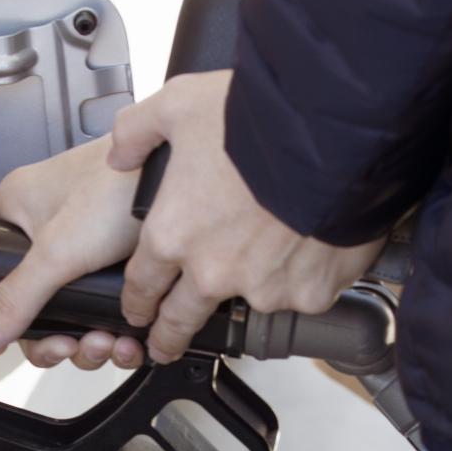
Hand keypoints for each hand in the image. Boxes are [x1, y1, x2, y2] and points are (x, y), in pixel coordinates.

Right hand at [0, 137, 147, 368]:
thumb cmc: (121, 184)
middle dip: (65, 339)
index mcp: (16, 214)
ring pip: (77, 313)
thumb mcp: (58, 252)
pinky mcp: (121, 256)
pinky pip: (109, 307)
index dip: (17, 326)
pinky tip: (132, 338)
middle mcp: (47, 230)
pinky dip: (119, 330)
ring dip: (94, 340)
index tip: (46, 343)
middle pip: (40, 308)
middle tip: (83, 345)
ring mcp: (86, 245)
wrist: (187, 170)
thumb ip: (14, 300)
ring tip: (113, 341)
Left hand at [108, 71, 384, 363]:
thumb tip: (120, 153)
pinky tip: (310, 247)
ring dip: (251, 289)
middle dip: (169, 337)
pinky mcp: (308, 293)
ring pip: (249, 303)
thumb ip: (138, 132)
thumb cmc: (256, 119)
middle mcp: (212, 271)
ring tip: (267, 262)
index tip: (138, 310)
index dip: (136, 301)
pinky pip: (302, 295)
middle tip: (166, 345)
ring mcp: (263, 288)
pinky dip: (303, 277)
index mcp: (173, 233)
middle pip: (180, 320)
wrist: (331, 135)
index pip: (141, 285)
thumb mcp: (177, 105)